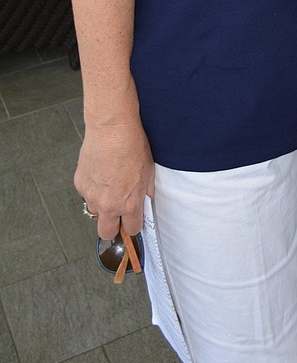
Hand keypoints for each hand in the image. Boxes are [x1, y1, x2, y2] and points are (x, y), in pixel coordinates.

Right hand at [74, 118, 153, 239]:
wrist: (112, 129)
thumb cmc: (132, 145)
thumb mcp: (149, 172)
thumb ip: (145, 193)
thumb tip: (144, 203)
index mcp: (129, 203)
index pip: (131, 229)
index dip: (133, 225)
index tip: (132, 220)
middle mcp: (108, 204)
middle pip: (106, 233)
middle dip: (113, 227)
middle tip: (117, 214)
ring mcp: (91, 196)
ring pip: (95, 212)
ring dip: (101, 205)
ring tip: (109, 186)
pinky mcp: (80, 185)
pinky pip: (86, 194)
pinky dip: (93, 189)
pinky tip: (100, 174)